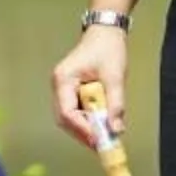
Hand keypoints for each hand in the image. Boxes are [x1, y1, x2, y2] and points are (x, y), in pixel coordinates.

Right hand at [49, 23, 128, 145]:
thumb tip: (116, 130)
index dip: (81, 128)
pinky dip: (88, 119)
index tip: (98, 139)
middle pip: (65, 118)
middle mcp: (59, 86)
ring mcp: (63, 89)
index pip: (66, 112)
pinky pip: (77, 110)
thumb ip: (115, 104)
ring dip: (86, 127)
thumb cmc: (108, 49)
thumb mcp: (115, 76)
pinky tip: (101, 124)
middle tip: (102, 144)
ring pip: (70, 117)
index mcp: (63, 80)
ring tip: (104, 136)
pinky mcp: (72, 90)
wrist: (106, 31)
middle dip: (83, 132)